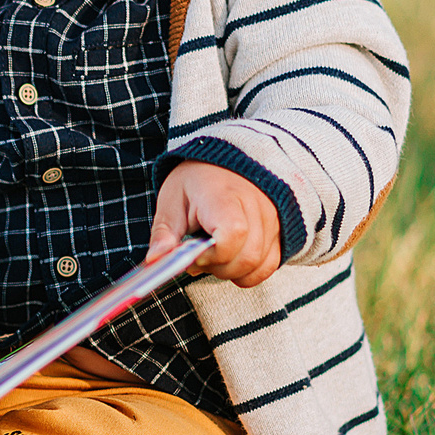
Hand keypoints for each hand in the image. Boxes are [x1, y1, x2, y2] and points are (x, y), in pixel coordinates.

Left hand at [146, 161, 280, 286]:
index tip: (193, 250)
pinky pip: (268, 266)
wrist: (227, 162)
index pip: (232, 237)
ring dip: (230, 271)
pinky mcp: (279, 233)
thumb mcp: (172, 200)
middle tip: (199, 255)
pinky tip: (231, 259)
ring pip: (257, 266)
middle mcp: (257, 208)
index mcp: (225, 197)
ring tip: (214, 253)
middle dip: (217, 267)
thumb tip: (154, 260)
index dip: (210, 255)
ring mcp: (272, 221)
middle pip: (245, 258)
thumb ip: (165, 233)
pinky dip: (248, 272)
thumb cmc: (197, 182)